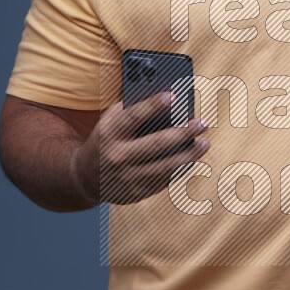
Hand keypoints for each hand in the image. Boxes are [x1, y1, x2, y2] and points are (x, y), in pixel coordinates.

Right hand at [72, 91, 209, 204]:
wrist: (85, 177)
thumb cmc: (106, 141)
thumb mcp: (109, 123)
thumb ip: (130, 111)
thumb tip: (166, 100)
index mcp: (109, 134)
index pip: (133, 117)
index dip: (153, 105)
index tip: (173, 96)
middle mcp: (118, 156)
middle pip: (157, 144)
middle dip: (183, 132)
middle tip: (202, 123)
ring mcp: (128, 177)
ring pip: (166, 166)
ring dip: (189, 154)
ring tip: (204, 142)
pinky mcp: (137, 193)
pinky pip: (164, 179)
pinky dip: (181, 168)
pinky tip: (192, 158)